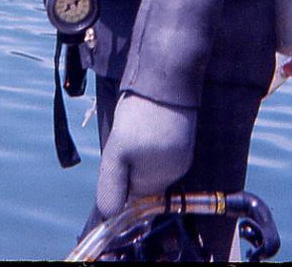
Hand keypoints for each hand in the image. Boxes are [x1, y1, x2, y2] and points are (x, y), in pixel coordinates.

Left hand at [96, 92, 196, 219]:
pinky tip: (146, 121)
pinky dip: (149, 138)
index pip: (133, 198)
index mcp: (160, 180)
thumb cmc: (141, 114)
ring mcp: (181, 153)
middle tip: (124, 138)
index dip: (119, 182)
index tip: (116, 159)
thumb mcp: (118, 149)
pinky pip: (159, 148)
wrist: (168, 77)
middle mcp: (175, 172)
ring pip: (150, 162)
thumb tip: (109, 214)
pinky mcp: (182, 135)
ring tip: (136, 125)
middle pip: (142, 180)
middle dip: (128, 163)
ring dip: (138, 150)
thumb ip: (112, 183)